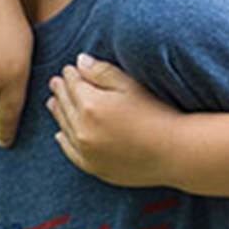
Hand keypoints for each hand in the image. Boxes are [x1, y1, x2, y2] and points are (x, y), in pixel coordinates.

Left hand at [47, 54, 179, 187]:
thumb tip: (79, 61)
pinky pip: (71, 152)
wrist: (175, 152)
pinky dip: (64, 140)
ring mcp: (86, 151)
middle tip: (56, 82)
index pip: (73, 84)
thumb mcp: (131, 85)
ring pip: (64, 127)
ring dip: (58, 113)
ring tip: (53, 102)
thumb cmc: (157, 113)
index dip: (71, 74)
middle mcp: (82, 129)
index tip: (69, 69)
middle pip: (65, 105)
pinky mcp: (94, 167)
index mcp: (90, 105)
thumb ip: (102, 72)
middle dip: (60, 91)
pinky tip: (61, 134)